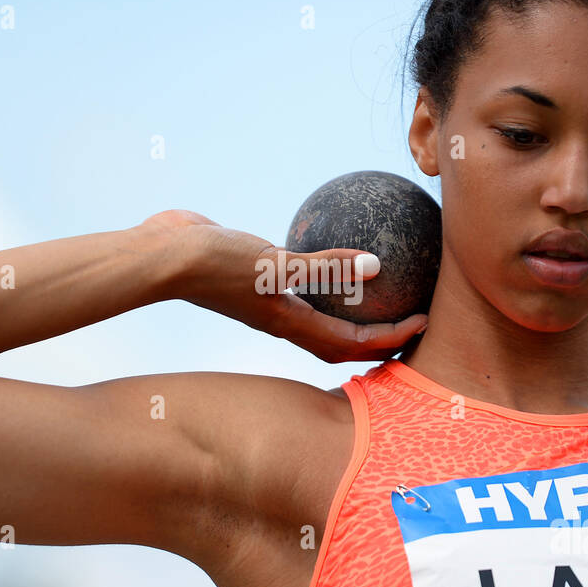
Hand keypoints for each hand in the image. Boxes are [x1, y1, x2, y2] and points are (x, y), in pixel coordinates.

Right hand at [140, 209, 427, 363]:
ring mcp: (269, 300)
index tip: (423, 324)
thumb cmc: (217, 263)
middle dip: (378, 338)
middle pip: (341, 341)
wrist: (164, 256)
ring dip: (351, 312)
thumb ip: (325, 265)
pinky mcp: (258, 276)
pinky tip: (336, 244)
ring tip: (384, 290)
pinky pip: (302, 278)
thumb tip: (376, 264)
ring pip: (321, 314)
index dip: (391, 339)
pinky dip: (324, 272)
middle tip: (411, 318)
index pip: (353, 342)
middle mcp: (284, 319)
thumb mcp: (276, 262)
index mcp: (291, 324)